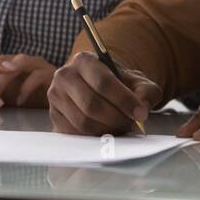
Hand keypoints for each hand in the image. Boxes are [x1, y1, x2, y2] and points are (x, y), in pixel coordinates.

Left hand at [0, 54, 56, 107]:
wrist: (65, 97)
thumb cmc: (33, 98)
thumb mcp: (8, 97)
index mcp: (10, 63)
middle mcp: (22, 60)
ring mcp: (37, 64)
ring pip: (16, 65)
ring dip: (3, 80)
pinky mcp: (51, 72)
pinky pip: (37, 76)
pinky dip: (26, 88)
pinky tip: (19, 102)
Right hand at [48, 51, 162, 135]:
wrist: (99, 88)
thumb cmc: (117, 84)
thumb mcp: (136, 81)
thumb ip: (145, 91)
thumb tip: (142, 107)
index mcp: (84, 60)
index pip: (103, 82)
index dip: (124, 100)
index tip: (140, 113)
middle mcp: (65, 75)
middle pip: (91, 104)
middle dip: (116, 118)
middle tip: (132, 125)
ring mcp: (55, 97)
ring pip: (82, 122)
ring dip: (106, 130)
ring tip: (122, 129)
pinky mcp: (54, 116)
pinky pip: (74, 134)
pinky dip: (93, 138)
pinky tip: (107, 134)